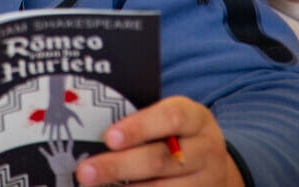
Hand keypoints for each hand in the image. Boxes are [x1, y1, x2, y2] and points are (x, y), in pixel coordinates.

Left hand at [74, 96, 244, 186]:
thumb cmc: (177, 136)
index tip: (108, 138)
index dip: (138, 127)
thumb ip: (141, 123)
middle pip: (160, 159)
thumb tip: (94, 130)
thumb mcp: (170, 121)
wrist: (213, 166)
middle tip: (85, 171)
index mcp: (196, 118)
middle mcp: (206, 150)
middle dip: (118, 166)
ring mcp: (207, 181)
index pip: (171, 117)